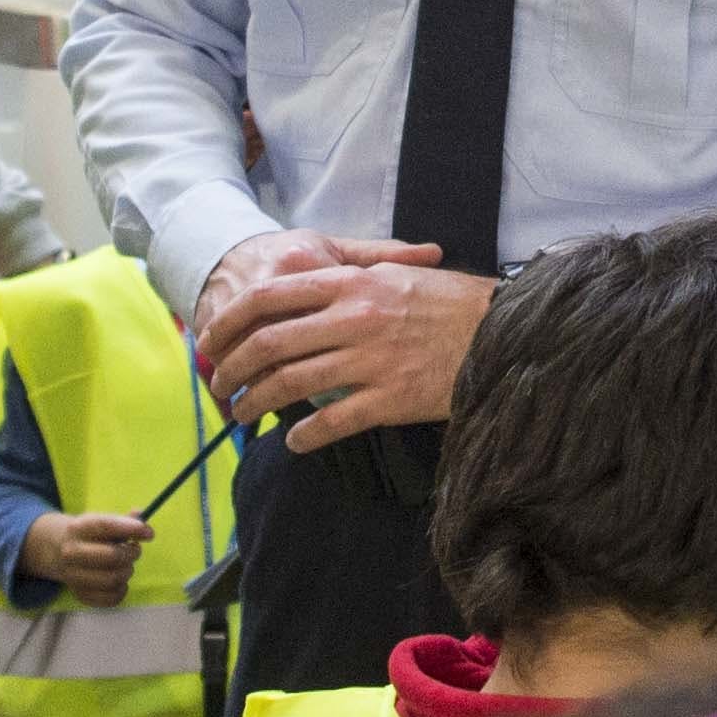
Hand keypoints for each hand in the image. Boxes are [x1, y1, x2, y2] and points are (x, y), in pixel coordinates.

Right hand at [25, 511, 151, 607]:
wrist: (55, 550)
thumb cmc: (87, 535)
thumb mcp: (101, 522)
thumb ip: (125, 521)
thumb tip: (144, 524)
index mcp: (78, 528)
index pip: (105, 526)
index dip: (130, 529)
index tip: (149, 533)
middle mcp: (72, 552)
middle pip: (112, 557)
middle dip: (131, 554)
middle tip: (134, 549)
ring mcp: (73, 576)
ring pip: (112, 579)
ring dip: (127, 572)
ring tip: (126, 565)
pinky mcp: (80, 595)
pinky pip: (110, 598)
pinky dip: (122, 590)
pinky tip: (120, 581)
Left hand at [199, 249, 493, 449]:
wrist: (504, 332)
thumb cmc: (450, 302)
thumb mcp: (397, 274)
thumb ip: (350, 279)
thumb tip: (303, 289)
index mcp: (352, 283)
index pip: (269, 296)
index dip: (229, 322)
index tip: (211, 342)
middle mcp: (354, 318)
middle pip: (269, 343)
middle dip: (232, 368)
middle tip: (219, 386)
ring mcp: (371, 360)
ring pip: (291, 384)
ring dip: (256, 403)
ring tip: (243, 415)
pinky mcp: (391, 398)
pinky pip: (333, 421)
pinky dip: (305, 435)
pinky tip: (293, 441)